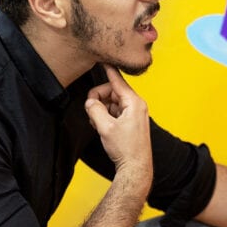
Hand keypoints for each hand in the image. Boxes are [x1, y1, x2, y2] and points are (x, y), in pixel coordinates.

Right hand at [85, 65, 152, 180]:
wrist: (135, 167)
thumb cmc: (125, 149)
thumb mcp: (105, 127)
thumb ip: (94, 110)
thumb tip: (90, 102)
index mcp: (134, 103)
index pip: (118, 81)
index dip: (108, 70)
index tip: (103, 59)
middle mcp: (136, 105)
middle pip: (111, 92)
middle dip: (99, 99)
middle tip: (91, 111)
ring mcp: (134, 114)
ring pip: (112, 102)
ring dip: (101, 109)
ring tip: (97, 123)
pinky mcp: (131, 121)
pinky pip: (115, 111)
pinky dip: (106, 116)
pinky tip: (102, 126)